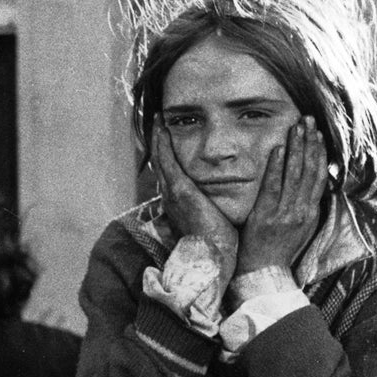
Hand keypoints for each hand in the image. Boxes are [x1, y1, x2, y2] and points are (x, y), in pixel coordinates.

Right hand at [151, 121, 237, 288]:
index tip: (168, 136)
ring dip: (158, 136)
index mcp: (178, 201)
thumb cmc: (218, 240)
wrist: (214, 256)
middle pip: (160, 161)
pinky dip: (162, 142)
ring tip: (159, 119)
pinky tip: (164, 127)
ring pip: (160, 157)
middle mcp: (170, 194)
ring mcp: (172, 192)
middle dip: (158, 140)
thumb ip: (210, 205)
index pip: (169, 170)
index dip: (166, 152)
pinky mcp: (179, 190)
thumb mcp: (211, 218)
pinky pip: (166, 160)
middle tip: (158, 121)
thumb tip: (218, 197)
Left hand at [237, 117, 326, 275]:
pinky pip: (273, 186)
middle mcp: (302, 211)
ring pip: (296, 174)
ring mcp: (286, 214)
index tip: (319, 134)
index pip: (320, 176)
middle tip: (309, 119)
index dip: (320, 153)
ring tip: (297, 126)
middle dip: (311, 142)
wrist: (264, 276)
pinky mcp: (267, 217)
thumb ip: (304, 208)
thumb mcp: (299, 230)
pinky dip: (277, 166)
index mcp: (311, 213)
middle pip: (311, 170)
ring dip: (297, 148)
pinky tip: (279, 148)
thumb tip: (310, 188)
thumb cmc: (278, 253)